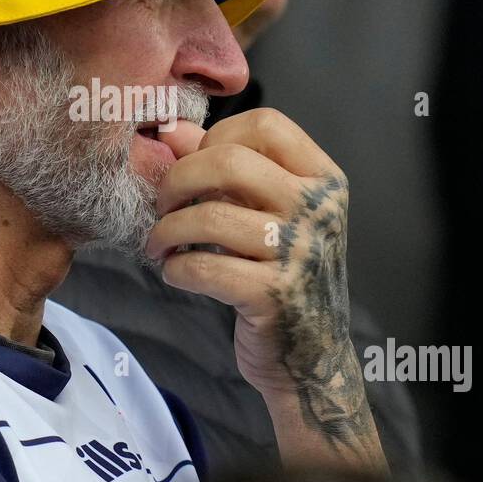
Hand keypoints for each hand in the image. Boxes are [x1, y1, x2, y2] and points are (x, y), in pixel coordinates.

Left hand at [146, 108, 385, 472]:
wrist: (311, 356)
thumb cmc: (283, 274)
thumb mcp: (266, 213)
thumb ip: (224, 168)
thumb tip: (173, 132)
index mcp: (323, 179)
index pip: (265, 124)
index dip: (217, 137)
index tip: (196, 167)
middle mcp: (319, 209)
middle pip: (229, 161)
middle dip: (178, 179)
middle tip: (161, 204)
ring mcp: (300, 253)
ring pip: (209, 216)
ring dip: (167, 230)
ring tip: (159, 245)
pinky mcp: (274, 296)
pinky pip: (204, 267)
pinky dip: (177, 269)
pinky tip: (176, 273)